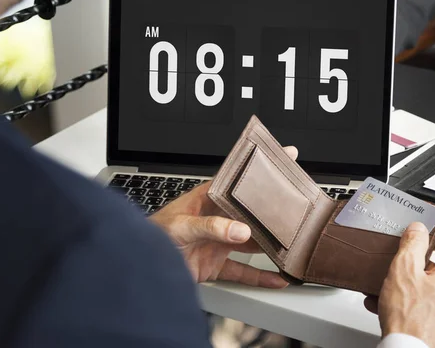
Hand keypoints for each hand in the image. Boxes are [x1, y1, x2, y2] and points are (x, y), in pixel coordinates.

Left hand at [149, 146, 298, 288]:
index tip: (283, 156)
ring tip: (290, 244)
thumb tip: (239, 229)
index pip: (237, 180)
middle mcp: (216, 219)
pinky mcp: (216, 265)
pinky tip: (275, 277)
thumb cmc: (150, 238)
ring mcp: (217, 242)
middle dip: (272, 210)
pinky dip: (260, 276)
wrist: (137, 268)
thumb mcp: (180, 226)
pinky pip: (243, 271)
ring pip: (251, 241)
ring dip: (269, 243)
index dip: (259, 169)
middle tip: (296, 207)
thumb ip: (210, 227)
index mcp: (207, 199)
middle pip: (250, 212)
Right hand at [365, 223, 434, 347]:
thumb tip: (418, 229)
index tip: (412, 235)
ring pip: (432, 285)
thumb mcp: (404, 268)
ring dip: (409, 284)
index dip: (427, 234)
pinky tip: (389, 303)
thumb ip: (412, 243)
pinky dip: (412, 300)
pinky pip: (430, 304)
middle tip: (397, 263)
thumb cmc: (410, 317)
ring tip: (386, 287)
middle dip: (413, 263)